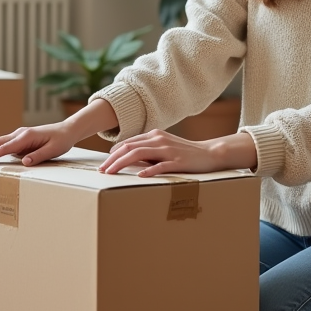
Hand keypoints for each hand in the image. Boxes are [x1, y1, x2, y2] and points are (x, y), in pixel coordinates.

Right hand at [0, 122, 75, 165]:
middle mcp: (19, 134)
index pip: (4, 147)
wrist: (67, 130)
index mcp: (26, 136)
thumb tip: (24, 162)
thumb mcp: (54, 150)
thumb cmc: (61, 141)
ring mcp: (17, 136)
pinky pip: (0, 144)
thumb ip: (39, 156)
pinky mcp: (18, 139)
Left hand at [99, 130, 257, 176]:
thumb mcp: (163, 148)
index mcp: (154, 135)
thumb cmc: (184, 153)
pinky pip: (160, 165)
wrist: (209, 153)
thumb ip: (147, 151)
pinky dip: (148, 170)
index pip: (128, 143)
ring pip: (139, 154)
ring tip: (111, 173)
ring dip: (122, 163)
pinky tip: (139, 176)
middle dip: (112, 160)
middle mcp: (159, 140)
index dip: (113, 154)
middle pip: (129, 148)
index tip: (104, 164)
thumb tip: (128, 160)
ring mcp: (168, 150)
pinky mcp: (178, 162)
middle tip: (102, 171)